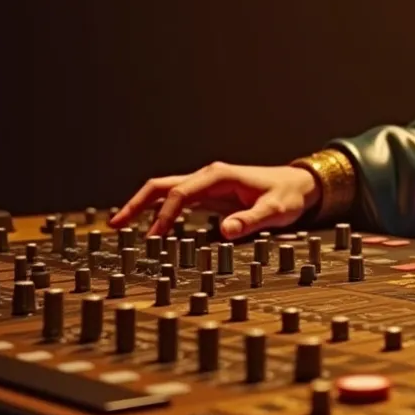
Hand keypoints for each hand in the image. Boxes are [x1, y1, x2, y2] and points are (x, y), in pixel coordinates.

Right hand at [109, 162, 319, 239]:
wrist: (300, 186)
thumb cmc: (288, 196)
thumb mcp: (275, 211)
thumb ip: (251, 221)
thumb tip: (225, 232)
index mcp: (218, 176)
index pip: (179, 194)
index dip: (163, 217)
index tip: (154, 239)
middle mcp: (208, 177)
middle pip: (161, 187)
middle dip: (135, 204)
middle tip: (114, 225)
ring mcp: (206, 186)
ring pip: (165, 193)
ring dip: (142, 208)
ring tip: (120, 227)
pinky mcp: (208, 197)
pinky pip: (175, 202)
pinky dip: (158, 213)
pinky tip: (148, 228)